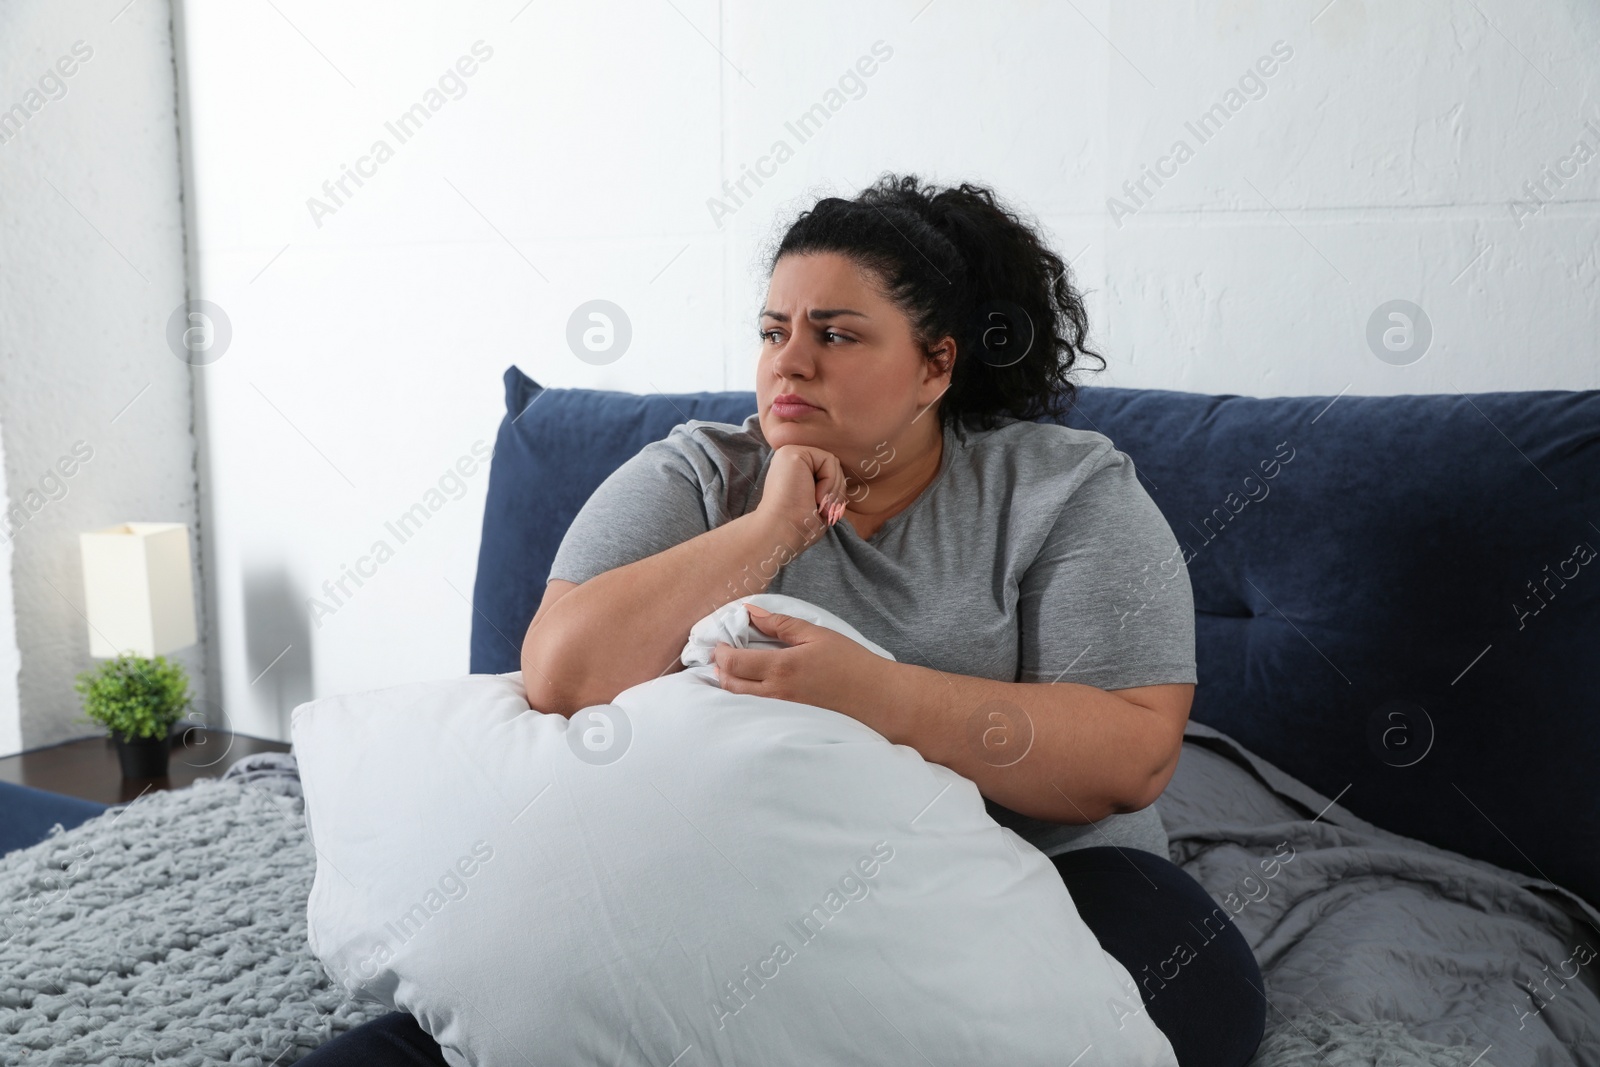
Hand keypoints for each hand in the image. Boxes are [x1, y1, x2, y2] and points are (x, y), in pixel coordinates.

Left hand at [711, 605, 895, 735]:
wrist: (878, 699)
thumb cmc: (851, 663)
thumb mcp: (816, 635)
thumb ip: (780, 624)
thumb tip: (751, 612)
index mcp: (782, 668)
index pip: (733, 662)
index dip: (720, 651)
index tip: (721, 642)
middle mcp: (776, 694)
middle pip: (729, 685)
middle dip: (719, 669)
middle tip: (722, 656)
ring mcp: (781, 714)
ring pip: (739, 703)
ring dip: (728, 686)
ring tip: (732, 672)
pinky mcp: (788, 726)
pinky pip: (755, 714)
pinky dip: (744, 701)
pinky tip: (750, 690)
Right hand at [753, 444, 849, 553]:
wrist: (782, 532)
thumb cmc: (800, 526)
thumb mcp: (820, 503)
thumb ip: (828, 486)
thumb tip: (843, 480)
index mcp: (793, 471)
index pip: (828, 472)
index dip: (834, 493)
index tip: (823, 512)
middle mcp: (789, 459)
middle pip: (832, 466)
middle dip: (836, 491)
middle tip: (823, 510)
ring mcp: (789, 453)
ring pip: (833, 463)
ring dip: (833, 490)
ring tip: (818, 506)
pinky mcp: (793, 453)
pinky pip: (829, 460)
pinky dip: (829, 482)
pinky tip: (814, 496)